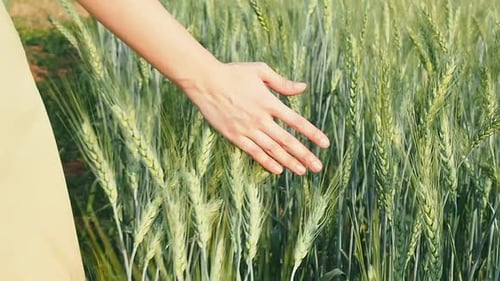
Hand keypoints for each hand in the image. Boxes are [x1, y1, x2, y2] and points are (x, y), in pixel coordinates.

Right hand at [180, 62, 329, 174]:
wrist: (205, 81)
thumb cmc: (233, 73)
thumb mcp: (260, 70)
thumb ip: (282, 82)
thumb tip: (303, 87)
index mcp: (269, 102)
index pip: (296, 121)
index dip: (312, 133)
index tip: (325, 144)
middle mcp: (260, 118)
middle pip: (287, 140)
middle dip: (304, 155)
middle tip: (318, 167)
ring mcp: (247, 129)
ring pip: (272, 149)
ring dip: (289, 161)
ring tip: (302, 171)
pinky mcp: (234, 136)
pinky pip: (254, 152)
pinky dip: (267, 162)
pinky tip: (278, 170)